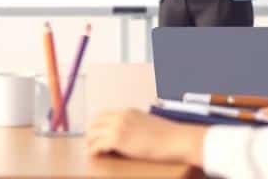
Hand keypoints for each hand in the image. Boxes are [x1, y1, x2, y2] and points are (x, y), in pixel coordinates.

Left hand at [86, 109, 205, 164]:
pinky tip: (95, 155)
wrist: (177, 139)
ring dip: (90, 141)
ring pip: (93, 132)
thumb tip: (132, 134)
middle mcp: (121, 116)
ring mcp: (118, 127)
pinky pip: (98, 144)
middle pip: (95, 121)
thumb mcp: (149, 124)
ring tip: (91, 150)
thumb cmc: (169, 136)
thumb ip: (136, 125)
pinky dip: (94, 150)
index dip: (97, 124)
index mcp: (128, 112)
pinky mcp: (117, 139)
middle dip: (90, 132)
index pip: (104, 114)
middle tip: (90, 142)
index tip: (95, 132)